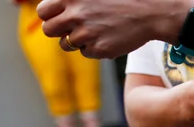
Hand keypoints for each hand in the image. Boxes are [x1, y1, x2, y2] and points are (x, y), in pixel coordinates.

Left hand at [36, 0, 191, 58]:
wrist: (150, 13)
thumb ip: (73, 0)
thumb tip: (57, 9)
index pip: (43, 13)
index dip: (51, 16)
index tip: (62, 17)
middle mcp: (75, 15)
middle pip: (49, 31)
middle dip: (60, 31)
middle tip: (75, 28)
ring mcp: (86, 34)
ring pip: (66, 45)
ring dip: (77, 41)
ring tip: (95, 32)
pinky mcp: (99, 50)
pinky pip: (87, 54)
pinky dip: (95, 49)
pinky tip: (108, 38)